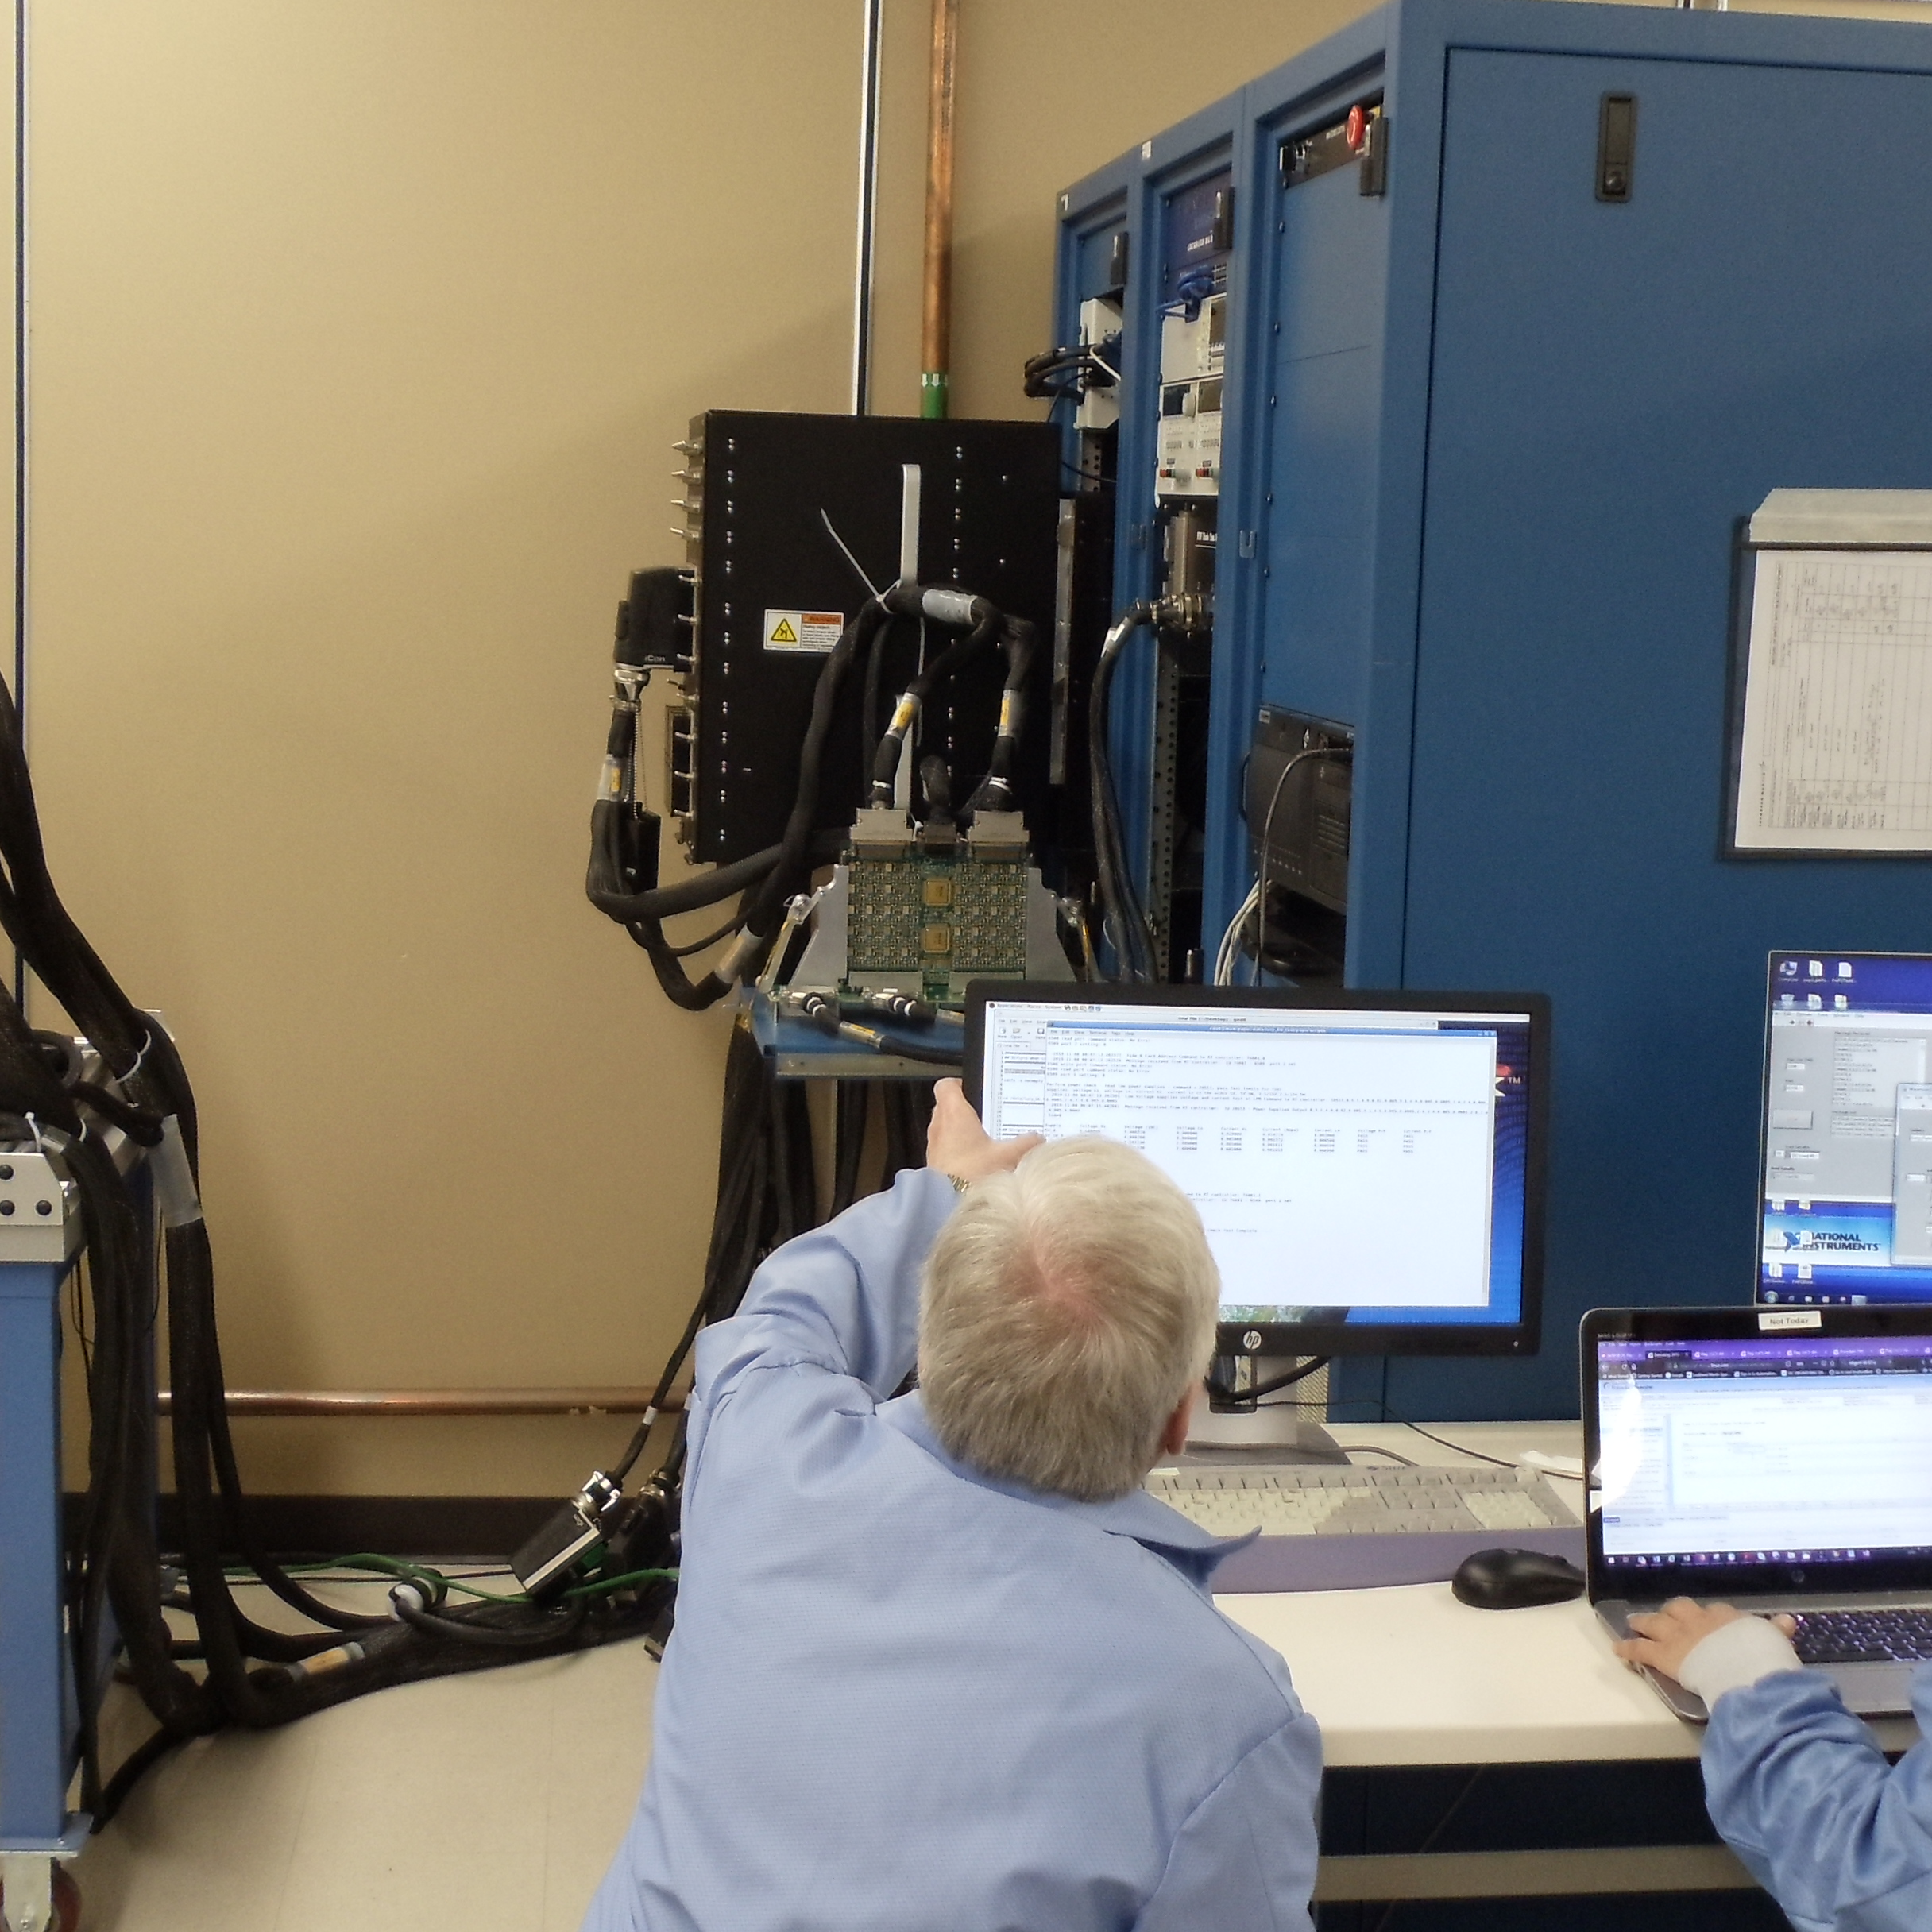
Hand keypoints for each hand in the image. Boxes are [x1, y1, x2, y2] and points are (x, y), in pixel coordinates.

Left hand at [926, 1078, 1041, 1183]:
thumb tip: (1038, 1139)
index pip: (946, 1085)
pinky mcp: (935, 1165)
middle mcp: (939, 1127)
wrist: (948, 1205)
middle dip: (967, 1110)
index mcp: (953, 1113)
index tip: (978, 1091)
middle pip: (948, 1106)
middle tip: (988, 1116)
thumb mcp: (1008, 1156)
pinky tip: (978, 1162)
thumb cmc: (972, 1175)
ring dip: (962, 1133)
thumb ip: (1025, 1145)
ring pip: (946, 1129)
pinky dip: (959, 1151)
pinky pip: (946, 1150)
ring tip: (986, 1141)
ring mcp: (935, 1147)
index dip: (960, 1084)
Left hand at [1612, 1598, 1795, 1681]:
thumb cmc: (1764, 1656)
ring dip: (1645, 1623)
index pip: (1714, 1612)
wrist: (1744, 1665)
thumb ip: (1777, 1630)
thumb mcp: (1776, 1640)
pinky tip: (1618, 1649)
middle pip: (1679, 1609)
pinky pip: (1641, 1649)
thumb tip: (1788, 1621)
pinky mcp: (1664, 1654)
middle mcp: (1699, 1621)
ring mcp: (1679, 1636)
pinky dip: (1628, 1649)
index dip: (1708, 1618)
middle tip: (1666, 1616)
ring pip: (1655, 1623)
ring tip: (1635, 1623)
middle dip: (1672, 1612)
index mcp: (1727, 1618)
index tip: (1706, 1620)